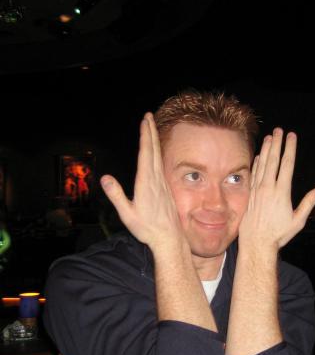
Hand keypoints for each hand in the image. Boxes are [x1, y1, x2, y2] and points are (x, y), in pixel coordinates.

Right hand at [100, 113, 183, 248]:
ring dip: (154, 140)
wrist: (169, 238)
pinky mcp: (165, 188)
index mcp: (146, 182)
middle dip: (151, 132)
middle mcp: (156, 179)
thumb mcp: (127, 214)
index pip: (146, 153)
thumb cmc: (147, 228)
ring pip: (158, 156)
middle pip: (154, 150)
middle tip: (148, 116)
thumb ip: (116, 195)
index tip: (145, 121)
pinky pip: (161, 164)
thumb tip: (105, 178)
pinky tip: (155, 152)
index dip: (145, 136)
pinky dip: (157, 153)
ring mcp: (162, 183)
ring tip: (151, 128)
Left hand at [238, 128, 314, 249]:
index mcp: (282, 192)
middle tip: (278, 130)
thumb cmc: (279, 234)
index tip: (292, 136)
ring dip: (266, 150)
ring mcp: (257, 191)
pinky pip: (254, 175)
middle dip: (277, 144)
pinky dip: (256, 163)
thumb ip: (309, 202)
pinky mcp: (250, 195)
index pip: (287, 165)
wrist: (257, 243)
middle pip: (273, 160)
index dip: (290, 149)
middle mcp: (268, 188)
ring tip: (269, 137)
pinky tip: (259, 155)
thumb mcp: (298, 220)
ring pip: (262, 165)